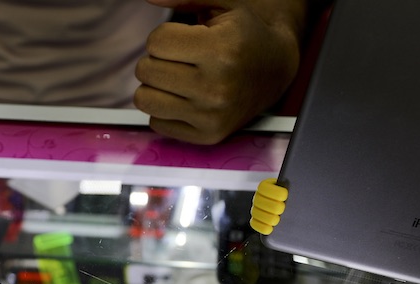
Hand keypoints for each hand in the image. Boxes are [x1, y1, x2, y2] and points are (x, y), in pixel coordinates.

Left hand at [134, 0, 305, 144]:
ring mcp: (212, 115)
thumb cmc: (244, 33)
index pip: (155, 43)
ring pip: (144, 99)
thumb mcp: (221, 5)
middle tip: (182, 59)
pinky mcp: (207, 135)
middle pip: (145, 71)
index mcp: (222, 49)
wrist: (274, 69)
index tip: (185, 39)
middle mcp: (218, 87)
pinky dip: (165, 109)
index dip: (164, 36)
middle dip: (157, 60)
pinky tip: (187, 98)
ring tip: (180, 77)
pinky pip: (156, 122)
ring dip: (156, 86)